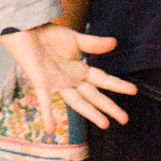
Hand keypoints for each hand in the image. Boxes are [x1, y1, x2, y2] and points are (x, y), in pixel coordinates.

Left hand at [0, 20, 134, 132]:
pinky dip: (47, 116)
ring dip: (91, 113)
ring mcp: (57, 84)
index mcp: (80, 70)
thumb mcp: (75, 39)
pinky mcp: (41, 83)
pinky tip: (50, 130)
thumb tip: (114, 43)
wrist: (27, 30)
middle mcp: (71, 80)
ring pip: (77, 102)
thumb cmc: (49, 35)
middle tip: (124, 119)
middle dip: (109, 107)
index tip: (134, 91)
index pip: (103, 80)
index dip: (117, 85)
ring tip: (105, 124)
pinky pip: (45, 102)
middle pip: (94, 96)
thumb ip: (94, 44)